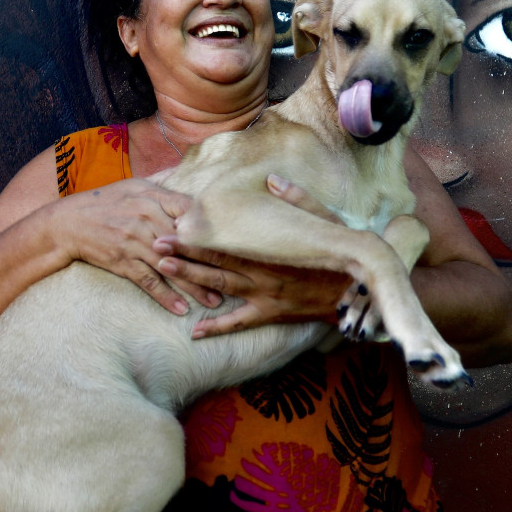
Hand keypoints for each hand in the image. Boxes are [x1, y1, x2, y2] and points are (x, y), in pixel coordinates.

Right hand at [51, 178, 221, 314]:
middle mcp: (147, 218)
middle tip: (235, 278)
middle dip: (212, 263)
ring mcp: (135, 241)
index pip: (192, 212)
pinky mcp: (123, 261)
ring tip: (215, 300)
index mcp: (153, 197)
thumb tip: (193, 190)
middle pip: (187, 244)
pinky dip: (165, 296)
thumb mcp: (136, 186)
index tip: (236, 243)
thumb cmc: (106, 201)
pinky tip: (181, 309)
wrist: (68, 222)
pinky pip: (148, 281)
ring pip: (172, 266)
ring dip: (194, 286)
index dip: (214, 229)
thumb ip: (166, 190)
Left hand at [153, 175, 352, 337]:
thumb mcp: (324, 220)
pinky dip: (217, 328)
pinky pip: (240, 322)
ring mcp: (264, 295)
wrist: (357, 292)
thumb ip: (297, 199)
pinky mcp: (270, 314)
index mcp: (270, 249)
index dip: (200, 231)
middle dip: (184, 251)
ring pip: (220, 287)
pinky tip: (194, 332)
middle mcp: (262, 272)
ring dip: (191, 278)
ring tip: (162, 269)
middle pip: (215, 260)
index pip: (228, 238)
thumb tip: (273, 179)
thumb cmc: (340, 254)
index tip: (174, 222)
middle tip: (154, 243)